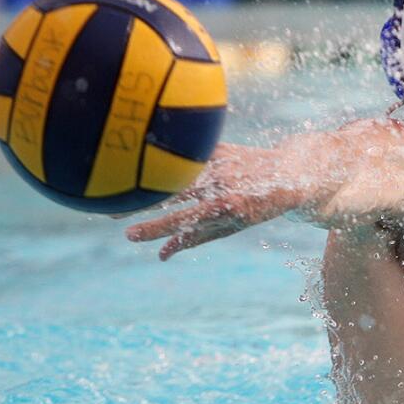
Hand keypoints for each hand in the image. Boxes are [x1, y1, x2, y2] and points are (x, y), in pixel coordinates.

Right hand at [124, 143, 290, 260]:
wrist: (292, 173)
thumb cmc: (257, 207)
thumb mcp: (230, 228)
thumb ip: (195, 239)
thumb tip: (161, 256)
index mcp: (227, 208)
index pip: (184, 220)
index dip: (156, 229)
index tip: (129, 235)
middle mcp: (224, 184)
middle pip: (175, 194)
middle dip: (142, 202)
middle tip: (110, 212)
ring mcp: (223, 163)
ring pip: (178, 172)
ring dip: (149, 178)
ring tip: (122, 184)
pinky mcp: (222, 147)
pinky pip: (189, 152)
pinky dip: (168, 155)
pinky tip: (142, 157)